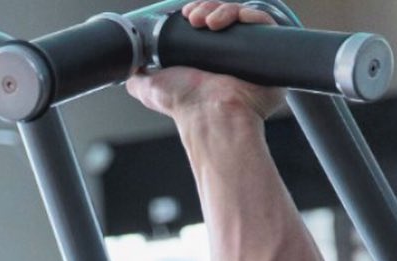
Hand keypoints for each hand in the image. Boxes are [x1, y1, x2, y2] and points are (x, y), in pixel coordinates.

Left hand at [126, 2, 283, 123]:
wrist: (210, 115)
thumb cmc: (185, 106)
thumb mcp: (151, 89)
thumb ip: (139, 78)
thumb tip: (127, 67)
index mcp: (207, 60)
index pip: (206, 24)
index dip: (197, 13)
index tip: (186, 14)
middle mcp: (228, 56)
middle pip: (223, 16)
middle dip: (207, 9)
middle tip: (193, 17)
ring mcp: (250, 54)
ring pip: (241, 16)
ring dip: (222, 10)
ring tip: (206, 21)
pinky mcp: (269, 53)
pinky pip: (262, 22)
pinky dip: (246, 14)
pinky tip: (225, 21)